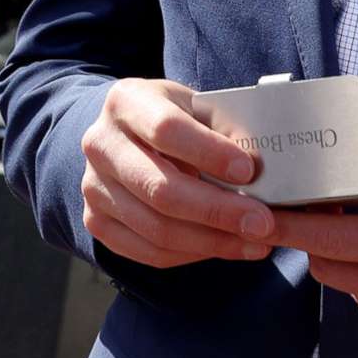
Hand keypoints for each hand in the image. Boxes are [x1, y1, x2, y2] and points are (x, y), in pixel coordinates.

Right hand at [78, 78, 276, 268]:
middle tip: (262, 223)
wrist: (124, 135)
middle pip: (160, 189)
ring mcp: (93, 187)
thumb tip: (264, 166)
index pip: (166, 129)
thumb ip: (224, 128)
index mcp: (126, 102)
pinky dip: (193, 255)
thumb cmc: (172, 118)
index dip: (209, 153)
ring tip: (254, 242)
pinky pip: (149, 252)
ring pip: (157, 228)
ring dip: (213, 241)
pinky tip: (224, 247)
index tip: (249, 171)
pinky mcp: (97, 221)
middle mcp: (100, 144)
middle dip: (218, 211)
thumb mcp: (194, 106)